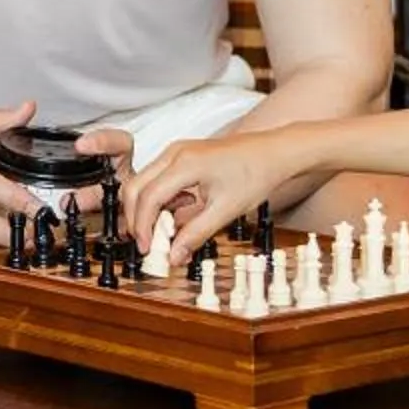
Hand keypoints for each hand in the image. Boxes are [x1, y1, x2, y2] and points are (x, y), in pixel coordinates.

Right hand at [126, 129, 313, 260]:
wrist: (274, 152)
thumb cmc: (256, 173)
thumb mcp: (226, 211)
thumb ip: (195, 235)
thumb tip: (174, 256)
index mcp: (184, 164)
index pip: (147, 198)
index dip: (142, 227)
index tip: (146, 249)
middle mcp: (174, 153)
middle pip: (134, 187)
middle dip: (136, 218)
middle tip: (147, 244)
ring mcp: (176, 152)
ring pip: (143, 183)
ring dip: (147, 210)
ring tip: (166, 231)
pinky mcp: (181, 156)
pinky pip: (157, 179)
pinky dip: (159, 200)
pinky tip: (179, 213)